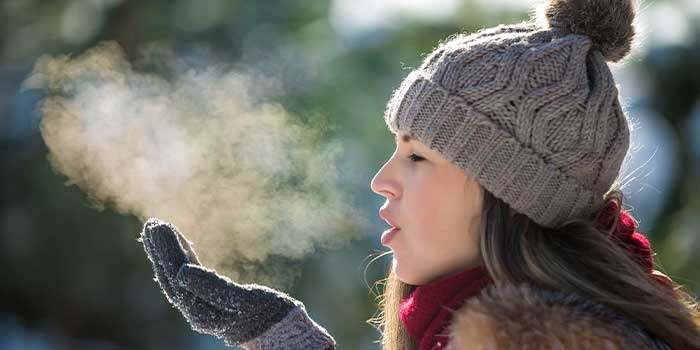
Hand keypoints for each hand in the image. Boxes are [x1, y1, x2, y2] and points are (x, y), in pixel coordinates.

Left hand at [139, 218, 335, 348]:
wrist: (280, 331)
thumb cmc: (266, 314)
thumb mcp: (243, 301)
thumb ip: (212, 288)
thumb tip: (181, 273)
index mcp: (201, 310)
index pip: (177, 275)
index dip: (167, 250)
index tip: (160, 226)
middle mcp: (196, 311)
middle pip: (172, 276)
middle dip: (161, 249)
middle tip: (153, 223)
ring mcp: (201, 306)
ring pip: (177, 276)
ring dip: (168, 252)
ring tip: (158, 229)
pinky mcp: (211, 301)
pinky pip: (190, 277)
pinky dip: (184, 258)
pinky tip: (181, 246)